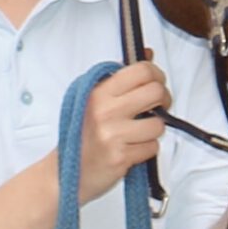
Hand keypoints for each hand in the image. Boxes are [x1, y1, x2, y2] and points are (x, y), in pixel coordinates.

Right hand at [77, 58, 169, 202]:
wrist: (64, 174)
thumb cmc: (80, 136)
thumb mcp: (93, 100)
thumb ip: (121, 78)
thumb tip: (149, 54)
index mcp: (98, 92)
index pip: (141, 71)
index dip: (156, 75)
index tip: (156, 83)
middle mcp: (105, 111)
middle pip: (156, 92)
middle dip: (163, 100)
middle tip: (156, 106)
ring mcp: (113, 135)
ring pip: (158, 124)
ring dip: (153, 130)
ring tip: (138, 133)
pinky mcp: (121, 157)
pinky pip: (152, 147)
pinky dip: (146, 149)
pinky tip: (131, 149)